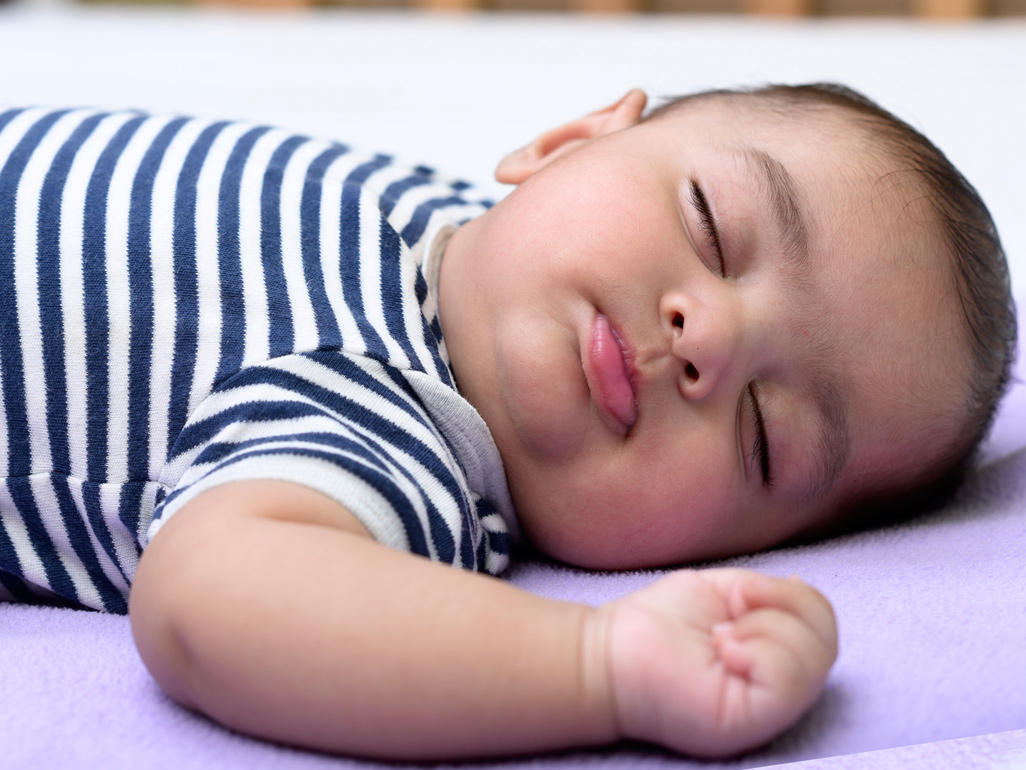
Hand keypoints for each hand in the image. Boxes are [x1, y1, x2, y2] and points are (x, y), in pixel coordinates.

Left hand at [591, 569, 837, 756]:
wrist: (608, 653)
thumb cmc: (656, 625)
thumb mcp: (722, 592)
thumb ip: (767, 594)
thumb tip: (803, 586)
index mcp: (774, 659)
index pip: (823, 630)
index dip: (797, 599)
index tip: (745, 591)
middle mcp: (777, 690)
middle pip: (826, 643)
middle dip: (783, 606)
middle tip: (731, 609)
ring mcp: (767, 712)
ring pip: (812, 660)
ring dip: (765, 627)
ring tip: (719, 635)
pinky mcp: (750, 722)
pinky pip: (789, 681)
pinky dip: (758, 650)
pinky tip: (722, 648)